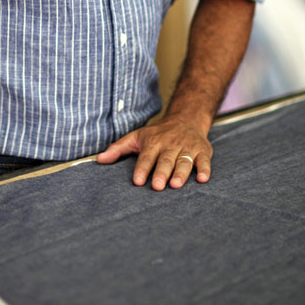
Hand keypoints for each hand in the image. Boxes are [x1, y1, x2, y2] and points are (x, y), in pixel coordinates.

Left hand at [96, 115, 212, 189]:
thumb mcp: (136, 136)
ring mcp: (187, 148)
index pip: (146, 157)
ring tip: (175, 184)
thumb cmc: (158, 133)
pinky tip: (202, 179)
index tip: (137, 181)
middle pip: (165, 160)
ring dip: (181, 173)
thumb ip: (118, 149)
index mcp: (153, 143)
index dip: (142, 168)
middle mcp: (170, 145)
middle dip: (161, 173)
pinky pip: (204, 161)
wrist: (186, 118)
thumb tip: (99, 160)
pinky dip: (204, 169)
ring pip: (184, 161)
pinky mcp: (202, 151)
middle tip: (157, 186)